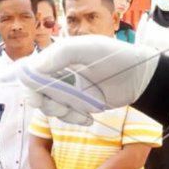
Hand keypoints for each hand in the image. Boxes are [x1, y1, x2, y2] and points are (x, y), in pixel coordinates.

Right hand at [16, 35, 159, 124]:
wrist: (140, 77)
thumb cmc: (115, 56)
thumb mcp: (89, 49)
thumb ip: (61, 54)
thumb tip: (34, 68)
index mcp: (58, 56)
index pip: (31, 69)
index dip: (28, 82)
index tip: (35, 95)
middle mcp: (60, 72)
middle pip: (36, 91)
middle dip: (45, 101)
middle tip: (59, 107)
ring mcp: (69, 89)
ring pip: (50, 105)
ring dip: (61, 112)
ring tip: (81, 112)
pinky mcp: (78, 104)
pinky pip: (66, 115)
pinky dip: (74, 119)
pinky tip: (88, 119)